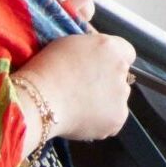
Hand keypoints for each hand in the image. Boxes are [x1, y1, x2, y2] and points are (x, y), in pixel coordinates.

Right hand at [15, 31, 136, 143]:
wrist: (38, 100)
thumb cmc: (46, 70)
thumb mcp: (70, 44)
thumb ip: (91, 49)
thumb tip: (95, 57)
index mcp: (111, 47)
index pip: (127, 52)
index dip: (112, 61)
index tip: (99, 69)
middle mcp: (121, 69)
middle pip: (121, 77)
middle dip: (107, 82)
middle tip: (84, 90)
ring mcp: (122, 95)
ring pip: (118, 99)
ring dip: (105, 102)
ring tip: (79, 107)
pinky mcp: (118, 118)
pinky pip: (113, 119)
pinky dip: (101, 121)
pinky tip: (82, 119)